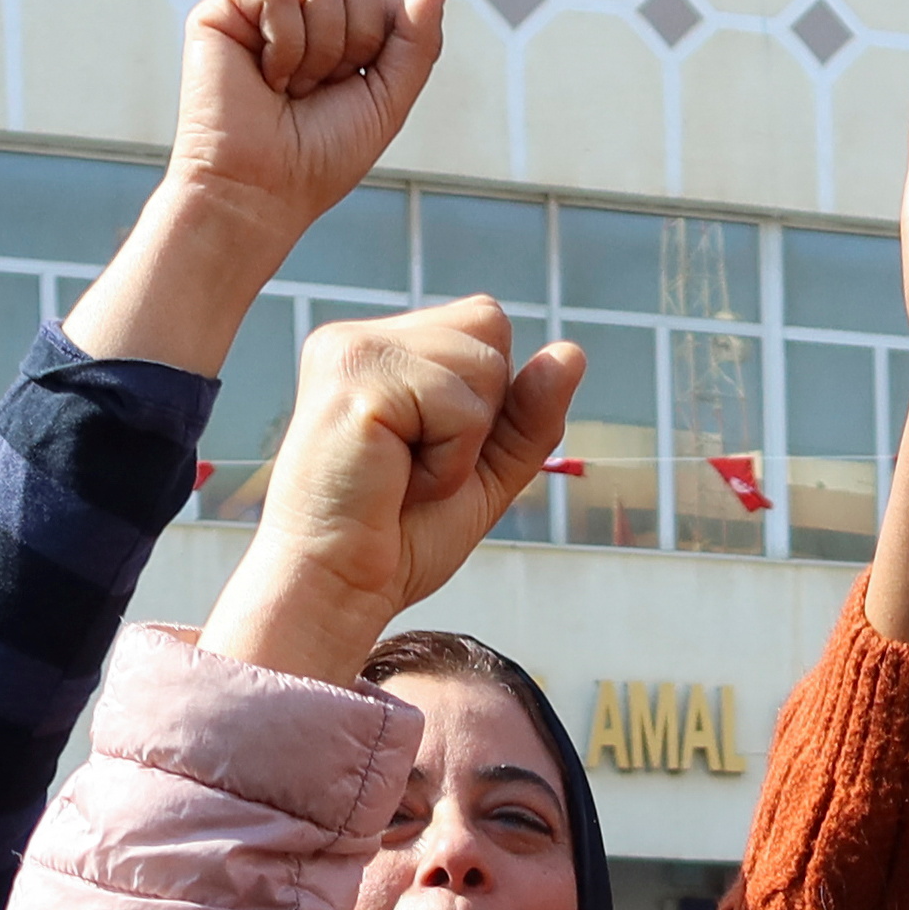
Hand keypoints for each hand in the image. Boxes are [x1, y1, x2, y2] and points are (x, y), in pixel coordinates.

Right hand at [71, 0, 446, 375]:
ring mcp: (259, 6)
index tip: (352, 84)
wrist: (261, 194)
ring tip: (291, 88)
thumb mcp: (389, 98)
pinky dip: (283, 49)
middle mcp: (298, 7)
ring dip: (319, 51)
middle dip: (355, 39)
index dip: (380, 36)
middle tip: (320, 87)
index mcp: (336, 23)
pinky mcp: (222, 11)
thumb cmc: (318, 159)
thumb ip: (418, 36)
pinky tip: (264, 80)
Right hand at [199, 301, 580, 684]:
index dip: (485, 396)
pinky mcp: (358, 380)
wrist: (336, 589)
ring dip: (463, 443)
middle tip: (411, 467)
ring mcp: (353, 351)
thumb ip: (528, 413)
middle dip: (479, 412)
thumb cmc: (396, 538)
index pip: (484, 319)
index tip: (424, 451)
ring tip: (402, 476)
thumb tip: (572, 352)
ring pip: (485, 363)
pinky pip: (461, 407)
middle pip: (490, 322)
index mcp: (378, 346)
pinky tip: (396, 482)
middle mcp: (358, 337)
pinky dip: (449, 462)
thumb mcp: (483, 469)